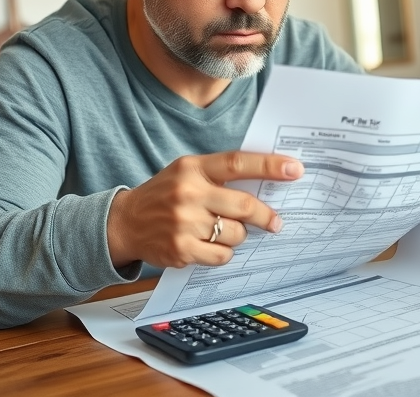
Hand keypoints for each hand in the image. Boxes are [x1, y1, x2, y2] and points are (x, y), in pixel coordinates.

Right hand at [106, 151, 303, 268]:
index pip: (237, 163)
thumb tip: (267, 183)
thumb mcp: (187, 172)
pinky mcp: (181, 249)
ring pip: (235, 234)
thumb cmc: (164, 195)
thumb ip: (219, 175)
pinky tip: (210, 245)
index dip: (269, 166)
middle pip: (243, 205)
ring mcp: (183, 223)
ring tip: (222, 231)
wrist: (124, 223)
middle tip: (276, 222)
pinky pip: (221, 255)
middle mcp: (188, 193)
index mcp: (192, 168)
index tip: (295, 169)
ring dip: (238, 235)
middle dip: (265, 215)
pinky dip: (223, 252)